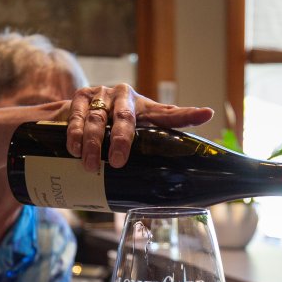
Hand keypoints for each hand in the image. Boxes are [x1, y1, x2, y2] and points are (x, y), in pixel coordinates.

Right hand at [66, 84, 213, 171]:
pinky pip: (77, 116)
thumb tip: (170, 186)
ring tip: (90, 164)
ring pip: (98, 119)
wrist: (76, 111)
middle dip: (121, 139)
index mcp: (145, 108)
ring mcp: (102, 94)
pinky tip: (74, 148)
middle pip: (126, 116)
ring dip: (93, 143)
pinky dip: (74, 133)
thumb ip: (147, 153)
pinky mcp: (80, 96)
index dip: (187, 115)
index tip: (206, 115)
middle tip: (118, 161)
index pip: (169, 114)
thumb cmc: (111, 129)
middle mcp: (125, 96)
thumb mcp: (132, 137)